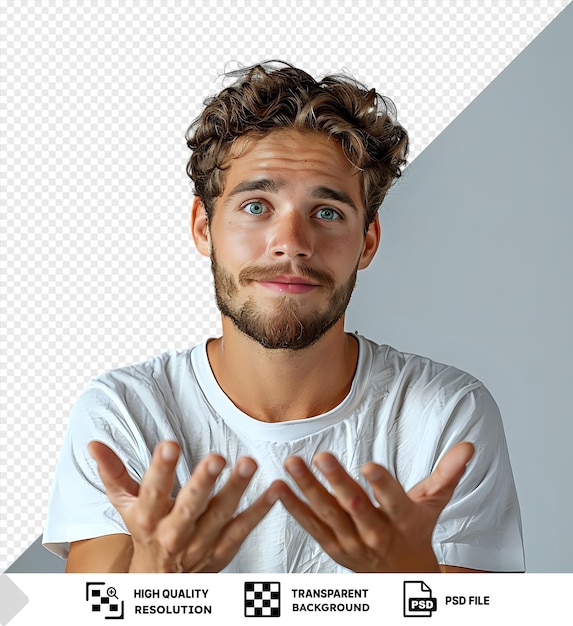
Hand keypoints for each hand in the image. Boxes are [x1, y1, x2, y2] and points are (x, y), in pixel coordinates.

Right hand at [88, 440, 276, 571]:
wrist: (159, 583)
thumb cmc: (143, 533)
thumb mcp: (125, 505)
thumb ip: (113, 473)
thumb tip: (93, 444)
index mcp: (146, 519)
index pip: (151, 493)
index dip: (159, 470)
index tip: (170, 444)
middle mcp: (173, 535)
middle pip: (188, 509)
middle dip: (201, 484)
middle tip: (216, 458)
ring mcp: (201, 546)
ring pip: (220, 518)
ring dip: (236, 490)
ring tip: (249, 463)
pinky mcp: (223, 551)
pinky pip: (243, 530)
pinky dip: (260, 510)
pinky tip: (275, 489)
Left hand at [274, 442, 473, 571]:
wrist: (401, 574)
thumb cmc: (416, 530)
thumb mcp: (434, 503)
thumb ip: (448, 473)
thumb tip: (469, 445)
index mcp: (403, 522)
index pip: (394, 502)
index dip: (382, 485)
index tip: (369, 465)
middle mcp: (376, 535)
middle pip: (355, 508)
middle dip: (338, 482)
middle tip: (321, 455)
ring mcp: (351, 544)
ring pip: (328, 515)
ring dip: (308, 489)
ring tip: (292, 462)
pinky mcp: (331, 546)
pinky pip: (310, 526)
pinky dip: (294, 507)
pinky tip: (279, 487)